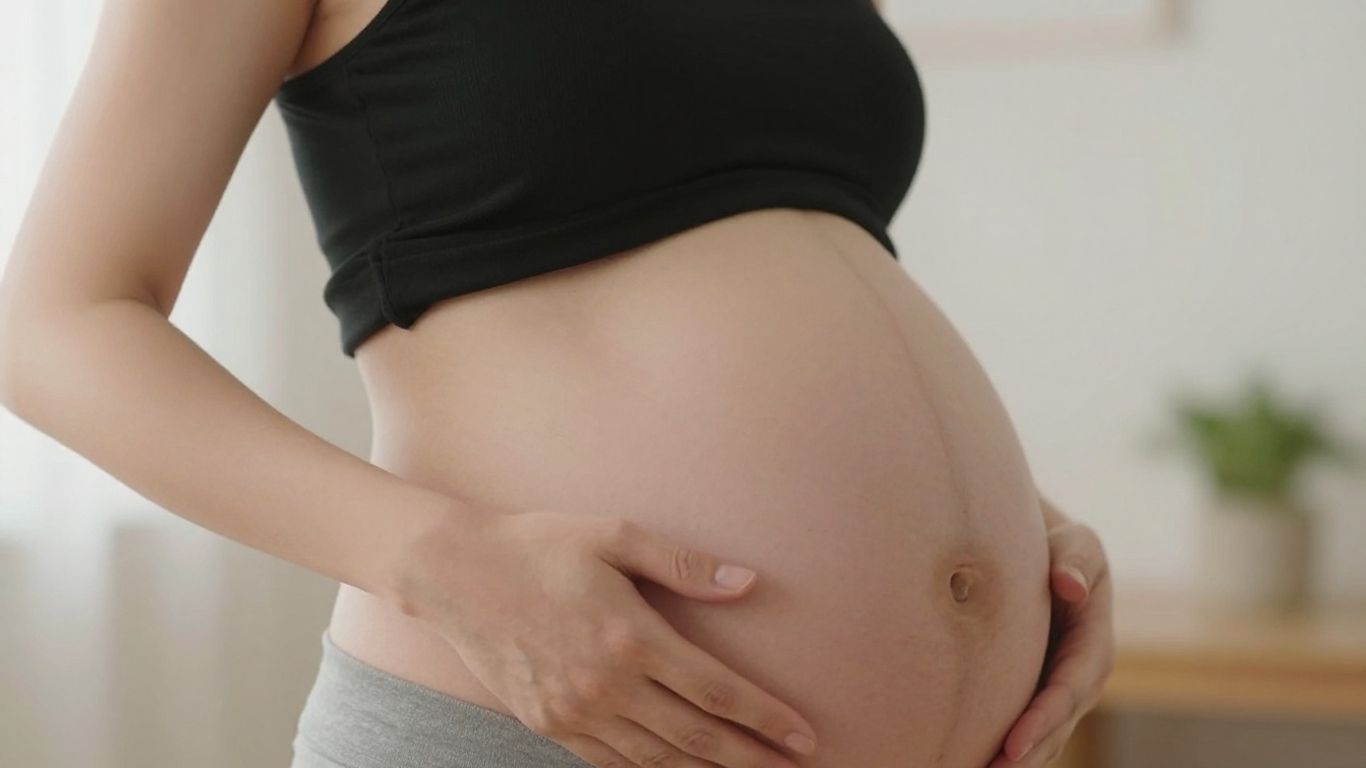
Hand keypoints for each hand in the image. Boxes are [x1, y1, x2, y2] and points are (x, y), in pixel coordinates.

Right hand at [401, 508, 818, 767]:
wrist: (455, 574)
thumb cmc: (540, 545)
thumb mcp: (614, 534)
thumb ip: (684, 564)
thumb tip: (747, 584)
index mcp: (631, 637)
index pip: (717, 692)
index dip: (766, 719)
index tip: (804, 737)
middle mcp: (606, 684)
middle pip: (696, 737)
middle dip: (751, 759)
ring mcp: (575, 711)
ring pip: (656, 760)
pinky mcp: (548, 724)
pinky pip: (612, 762)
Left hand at [988, 508, 1114, 767]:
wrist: (1048, 555)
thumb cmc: (1061, 549)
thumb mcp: (1078, 545)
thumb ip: (1075, 562)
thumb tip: (1069, 584)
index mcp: (1094, 647)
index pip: (1069, 690)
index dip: (1042, 719)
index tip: (1012, 743)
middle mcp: (1080, 679)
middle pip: (1055, 727)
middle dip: (1026, 755)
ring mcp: (1059, 692)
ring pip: (1041, 738)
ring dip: (1015, 762)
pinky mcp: (1036, 695)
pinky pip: (1024, 730)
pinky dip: (1003, 751)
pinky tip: (970, 762)